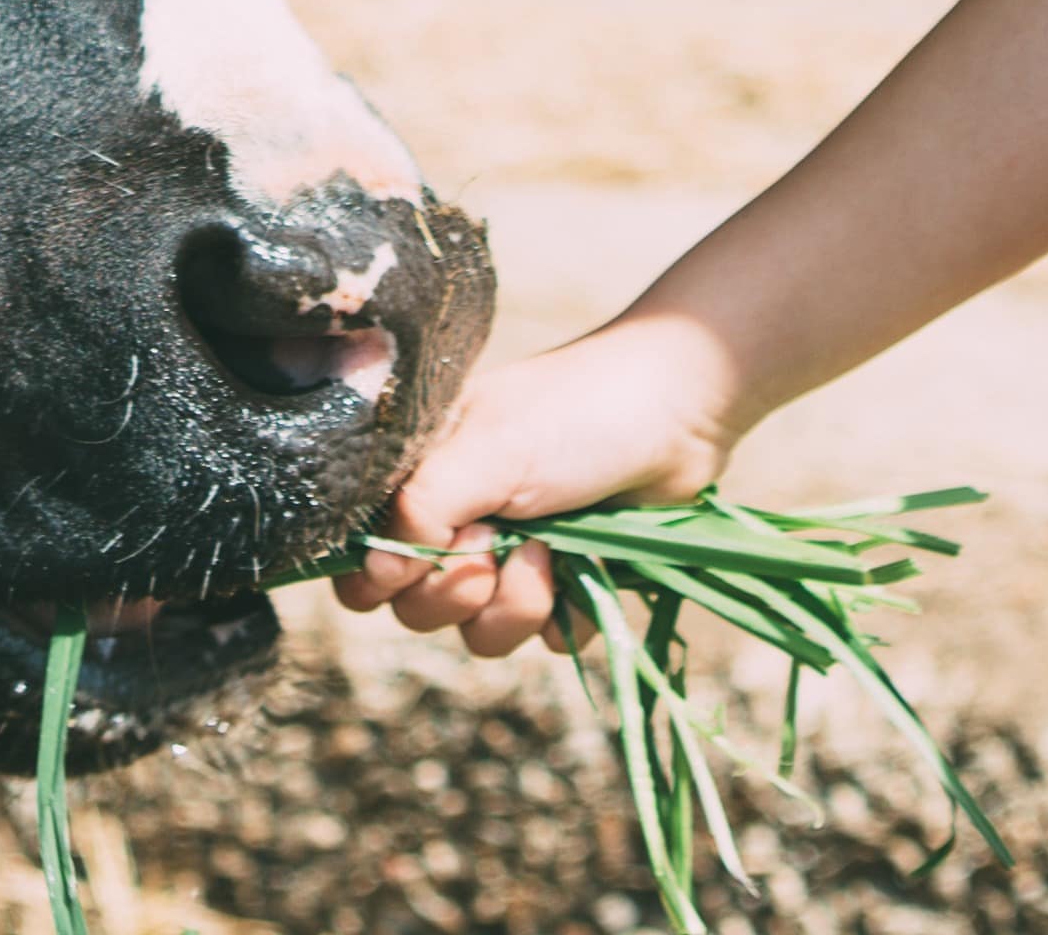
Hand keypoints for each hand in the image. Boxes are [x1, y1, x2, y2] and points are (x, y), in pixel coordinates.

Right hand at [332, 313, 743, 658]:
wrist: (684, 409)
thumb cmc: (581, 412)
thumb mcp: (490, 449)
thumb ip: (420, 512)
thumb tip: (374, 577)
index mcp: (427, 475)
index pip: (363, 555)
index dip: (382, 576)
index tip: (420, 559)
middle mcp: (462, 516)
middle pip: (415, 607)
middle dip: (458, 590)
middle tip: (496, 544)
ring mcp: (514, 551)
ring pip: (478, 632)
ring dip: (515, 604)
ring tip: (551, 550)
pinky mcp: (567, 579)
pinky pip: (542, 637)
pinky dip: (564, 614)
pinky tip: (584, 570)